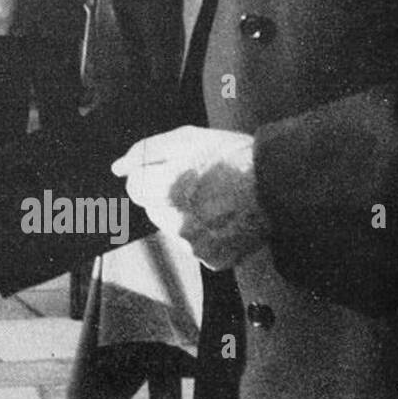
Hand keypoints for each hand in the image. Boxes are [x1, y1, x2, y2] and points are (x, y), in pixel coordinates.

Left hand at [111, 126, 269, 270]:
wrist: (278, 183)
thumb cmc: (234, 157)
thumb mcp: (185, 139)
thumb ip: (145, 152)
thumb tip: (119, 168)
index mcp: (164, 191)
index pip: (134, 188)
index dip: (152, 174)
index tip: (173, 170)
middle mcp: (176, 223)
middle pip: (153, 209)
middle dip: (167, 196)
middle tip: (200, 183)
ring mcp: (195, 245)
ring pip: (173, 228)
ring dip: (184, 216)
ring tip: (216, 199)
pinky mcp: (213, 259)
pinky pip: (196, 245)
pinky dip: (206, 234)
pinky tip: (224, 217)